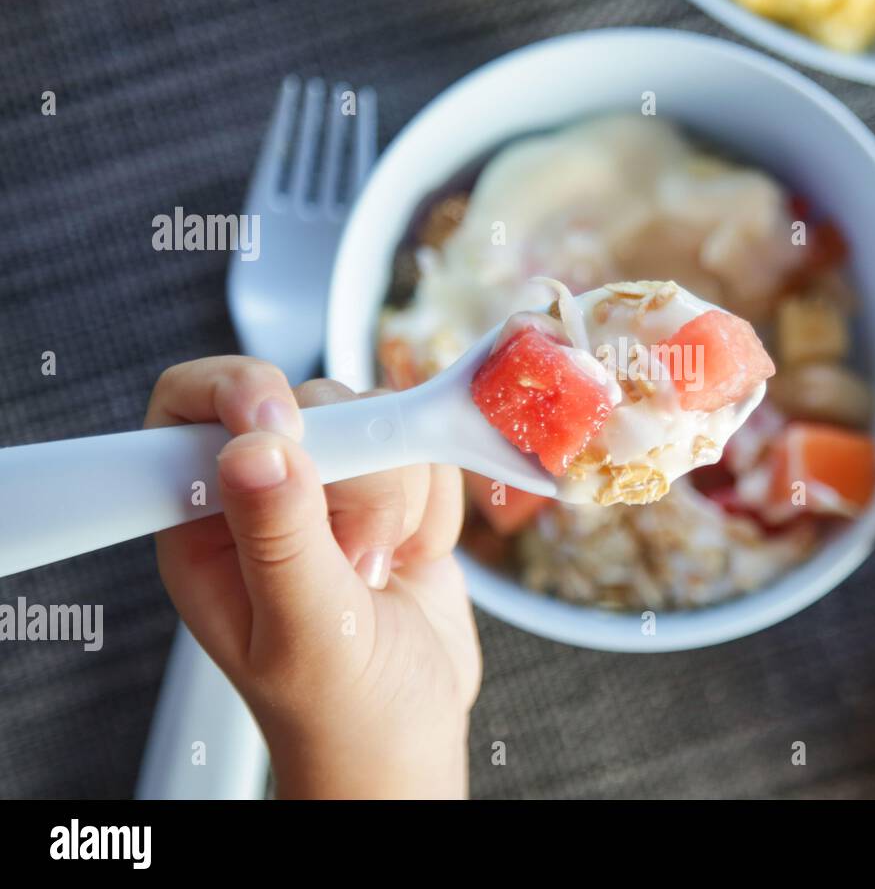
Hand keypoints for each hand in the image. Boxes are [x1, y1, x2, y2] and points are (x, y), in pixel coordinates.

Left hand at [146, 357, 479, 798]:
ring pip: (377, 421)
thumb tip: (253, 449)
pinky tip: (412, 561)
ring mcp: (332, 489)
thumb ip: (280, 539)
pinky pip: (425, 453)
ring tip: (380, 570)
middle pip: (309, 402)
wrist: (415, 732)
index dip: (236, 392)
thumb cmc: (343, 709)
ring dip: (400, 499)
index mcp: (204, 527)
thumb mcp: (304, 633)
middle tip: (356, 555)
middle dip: (353, 476)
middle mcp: (264, 497)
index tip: (288, 420)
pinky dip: (435, 508)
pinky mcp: (393, 492)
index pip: (190, 409)